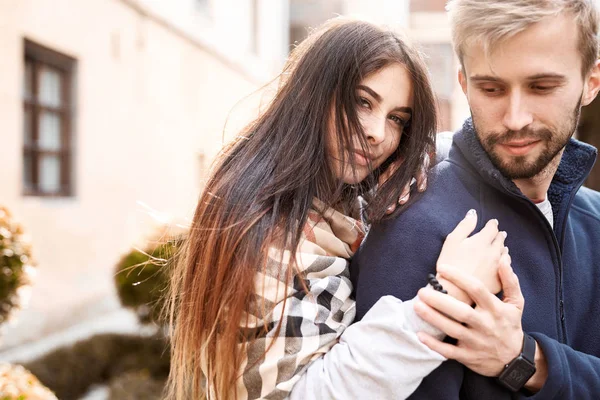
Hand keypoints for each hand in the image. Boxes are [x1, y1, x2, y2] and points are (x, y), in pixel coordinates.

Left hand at [383, 153, 429, 213]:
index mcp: (388, 170)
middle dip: (390, 197)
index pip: (383, 184)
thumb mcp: (394, 173)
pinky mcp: (420, 161)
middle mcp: (396, 166)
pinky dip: (421, 179)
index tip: (379, 210)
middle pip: (392, 183)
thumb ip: (388, 187)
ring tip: (402, 201)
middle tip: (389, 210)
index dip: (381, 196)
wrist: (417, 148)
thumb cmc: (405, 165)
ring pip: (405, 178)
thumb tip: (378, 206)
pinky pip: (421, 170)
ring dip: (403, 190)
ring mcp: (408, 164)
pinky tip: (421, 189)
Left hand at [414, 262, 524, 376]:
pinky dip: (434, 345)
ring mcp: (476, 342)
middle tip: (422, 291)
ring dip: (434, 318)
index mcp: (496, 309)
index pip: (477, 290)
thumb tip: (503, 258)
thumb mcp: (516, 304)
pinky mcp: (468, 356)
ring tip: (416, 306)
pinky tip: (420, 335)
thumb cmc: (510, 325)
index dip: (459, 278)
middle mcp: (485, 325)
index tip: (442, 268)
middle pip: (462, 312)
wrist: (515, 360)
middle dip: (441, 301)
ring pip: (453, 330)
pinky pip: (449, 352)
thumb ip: (509, 281)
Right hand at [436, 210, 506, 302]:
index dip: (492, 224)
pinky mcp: (499, 282)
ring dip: (503, 249)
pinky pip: (506, 269)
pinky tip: (501, 264)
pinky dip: (504, 264)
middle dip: (499, 236)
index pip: (492, 228)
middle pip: (500, 240)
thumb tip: (473, 213)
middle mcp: (494, 252)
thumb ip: (465, 226)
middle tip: (499, 234)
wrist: (453, 291)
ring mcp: (498, 267)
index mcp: (482, 241)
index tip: (493, 223)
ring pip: (505, 254)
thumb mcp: (452, 241)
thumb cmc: (449, 264)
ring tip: (502, 247)